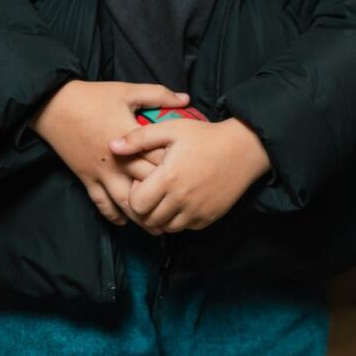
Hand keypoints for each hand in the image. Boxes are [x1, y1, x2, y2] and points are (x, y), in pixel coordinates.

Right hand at [32, 80, 187, 225]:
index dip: (177, 169)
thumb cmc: (93, 96)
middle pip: (145, 186)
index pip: (158, 160)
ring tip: (158, 228)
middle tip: (183, 210)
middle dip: (164, 199)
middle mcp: (117, 162)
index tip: (194, 176)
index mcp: (130, 140)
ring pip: (123, 202)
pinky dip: (112, 215)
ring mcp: (100, 173)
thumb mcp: (128, 91)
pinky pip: (100, 203)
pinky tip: (125, 222)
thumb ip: (159, 95)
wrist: (52, 105)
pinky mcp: (86, 179)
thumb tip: (187, 98)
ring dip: (141, 217)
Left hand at [108, 118, 271, 233]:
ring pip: (166, 227)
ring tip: (168, 196)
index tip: (145, 180)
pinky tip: (184, 200)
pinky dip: (180, 219)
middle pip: (148, 219)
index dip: (135, 193)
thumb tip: (112, 146)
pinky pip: (186, 227)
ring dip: (162, 216)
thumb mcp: (172, 128)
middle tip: (155, 189)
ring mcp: (197, 211)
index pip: (135, 204)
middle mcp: (181, 199)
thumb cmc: (206, 136)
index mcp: (168, 178)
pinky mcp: (209, 217)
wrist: (244, 148)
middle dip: (146, 208)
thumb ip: (139, 137)